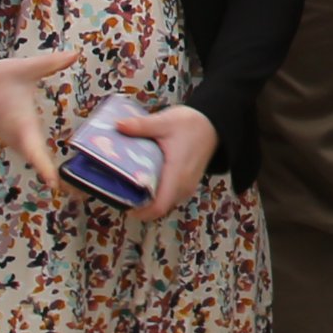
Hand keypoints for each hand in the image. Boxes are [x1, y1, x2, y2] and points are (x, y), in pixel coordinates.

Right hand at [0, 47, 82, 197]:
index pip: (34, 150)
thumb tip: (76, 53)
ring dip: (48, 169)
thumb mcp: (23, 68)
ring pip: (32, 157)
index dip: (44, 166)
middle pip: (36, 160)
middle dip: (53, 175)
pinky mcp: (12, 137)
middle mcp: (16, 136)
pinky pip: (29, 152)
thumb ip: (50, 63)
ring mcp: (12, 139)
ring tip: (72, 186)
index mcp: (21, 124)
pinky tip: (57, 167)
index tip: (55, 184)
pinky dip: (42, 160)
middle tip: (78, 192)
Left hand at [121, 104, 219, 221]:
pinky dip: (157, 195)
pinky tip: (145, 182)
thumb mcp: (165, 121)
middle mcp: (183, 186)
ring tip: (130, 187)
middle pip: (159, 208)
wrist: (215, 124)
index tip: (123, 203)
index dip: (140, 211)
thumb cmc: (191, 124)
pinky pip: (170, 197)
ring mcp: (187, 187)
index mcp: (176, 174)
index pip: (159, 206)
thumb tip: (117, 125)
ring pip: (165, 204)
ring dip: (149, 201)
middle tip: (120, 192)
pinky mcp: (188, 184)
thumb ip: (142, 126)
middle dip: (140, 206)